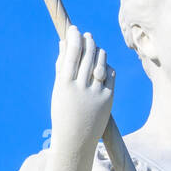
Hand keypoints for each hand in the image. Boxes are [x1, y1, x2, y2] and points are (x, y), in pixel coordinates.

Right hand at [47, 25, 114, 170]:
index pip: (71, 54)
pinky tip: (103, 64)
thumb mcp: (58, 90)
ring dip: (99, 52)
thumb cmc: (63, 112)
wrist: (76, 140)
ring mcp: (96, 93)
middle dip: (88, 42)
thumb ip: (62, 66)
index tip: (74, 29)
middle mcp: (81, 88)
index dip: (74, 38)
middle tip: (88, 35)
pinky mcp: (109, 98)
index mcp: (64, 84)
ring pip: (101, 62)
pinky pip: (111, 74)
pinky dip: (108, 66)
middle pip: (88, 55)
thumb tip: (65, 43)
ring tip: (95, 48)